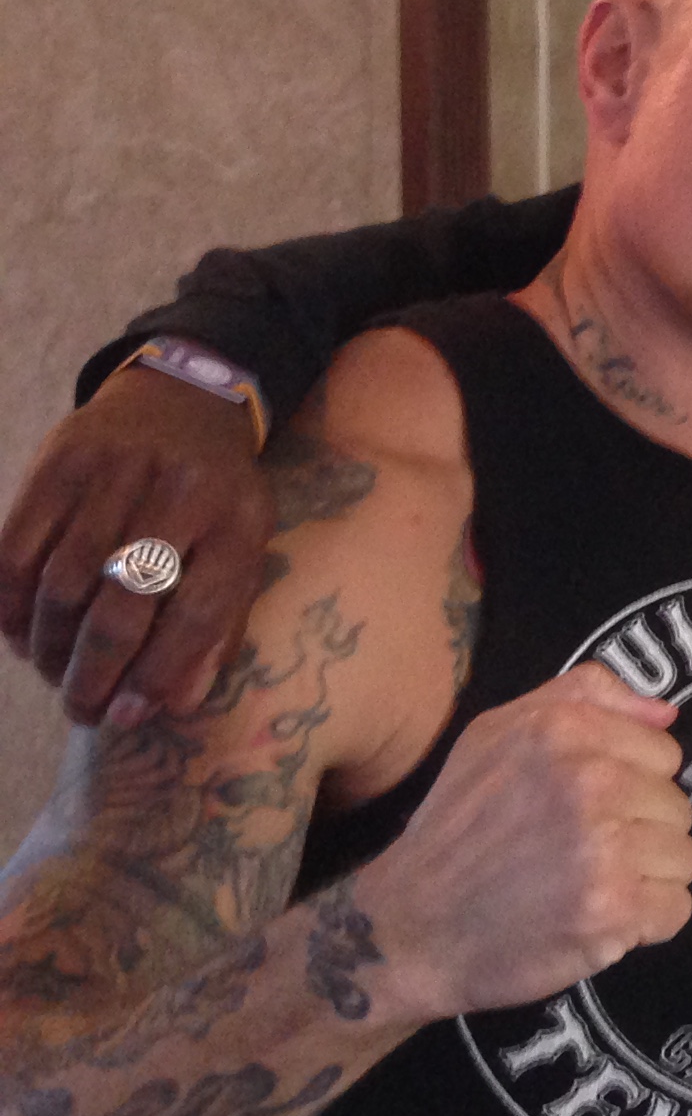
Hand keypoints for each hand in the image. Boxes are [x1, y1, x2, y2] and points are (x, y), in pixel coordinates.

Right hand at [0, 364, 273, 727]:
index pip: (197, 614)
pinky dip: (8, 603)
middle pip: (122, 606)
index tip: (128, 716)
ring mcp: (116, 474)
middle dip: (93, 673)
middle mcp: (180, 494)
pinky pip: (17, 548)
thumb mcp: (243, 545)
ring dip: (48, 645)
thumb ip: (218, 623)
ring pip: (63, 584)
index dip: (158, 675)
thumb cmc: (216, 493)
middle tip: (81, 710)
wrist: (182, 399)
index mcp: (237, 522)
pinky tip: (17, 635)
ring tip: (51, 673)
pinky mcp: (61, 462)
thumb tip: (176, 703)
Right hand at [357, 664, 691, 1022]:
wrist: (406, 928)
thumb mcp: (496, 733)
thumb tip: (667, 713)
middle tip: (579, 855)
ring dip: (643, 879)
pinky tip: (597, 920)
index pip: (663, 752)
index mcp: (565, 731)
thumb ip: (584, 697)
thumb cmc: (456, 828)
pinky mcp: (611, 910)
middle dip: (638, 833)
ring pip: (682, 858)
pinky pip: (675, 910)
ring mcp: (603, 848)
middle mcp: (591, 782)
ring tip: (586, 887)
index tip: (586, 809)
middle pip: (677, 806)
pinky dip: (644, 924)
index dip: (631, 784)